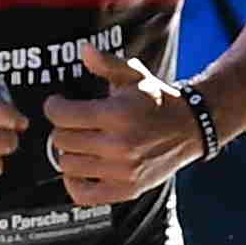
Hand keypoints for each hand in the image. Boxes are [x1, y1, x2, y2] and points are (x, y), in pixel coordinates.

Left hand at [42, 43, 202, 205]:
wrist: (191, 128)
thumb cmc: (157, 100)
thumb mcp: (134, 76)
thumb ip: (106, 64)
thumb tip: (84, 50)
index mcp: (118, 114)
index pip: (62, 115)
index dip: (54, 106)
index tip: (58, 104)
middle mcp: (119, 145)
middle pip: (61, 140)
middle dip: (62, 128)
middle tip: (72, 123)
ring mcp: (122, 171)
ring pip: (68, 165)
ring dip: (68, 153)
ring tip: (80, 143)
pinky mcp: (126, 190)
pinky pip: (82, 194)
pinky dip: (75, 182)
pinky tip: (82, 168)